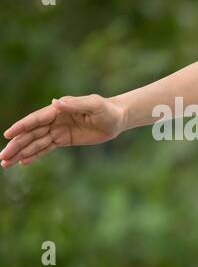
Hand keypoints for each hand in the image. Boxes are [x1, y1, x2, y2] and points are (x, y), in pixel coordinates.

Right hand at [2, 94, 127, 167]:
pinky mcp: (64, 140)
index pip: (35, 120)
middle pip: (31, 134)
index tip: (8, 135)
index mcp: (58, 110)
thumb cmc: (106, 109)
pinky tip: (23, 162)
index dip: (21, 127)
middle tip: (2, 157)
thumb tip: (56, 102)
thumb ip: (75, 104)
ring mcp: (58, 131)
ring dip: (21, 153)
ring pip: (36, 143)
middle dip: (16, 145)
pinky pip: (46, 149)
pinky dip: (34, 155)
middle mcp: (54, 121)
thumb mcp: (94, 105)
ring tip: (6, 163)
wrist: (117, 119)